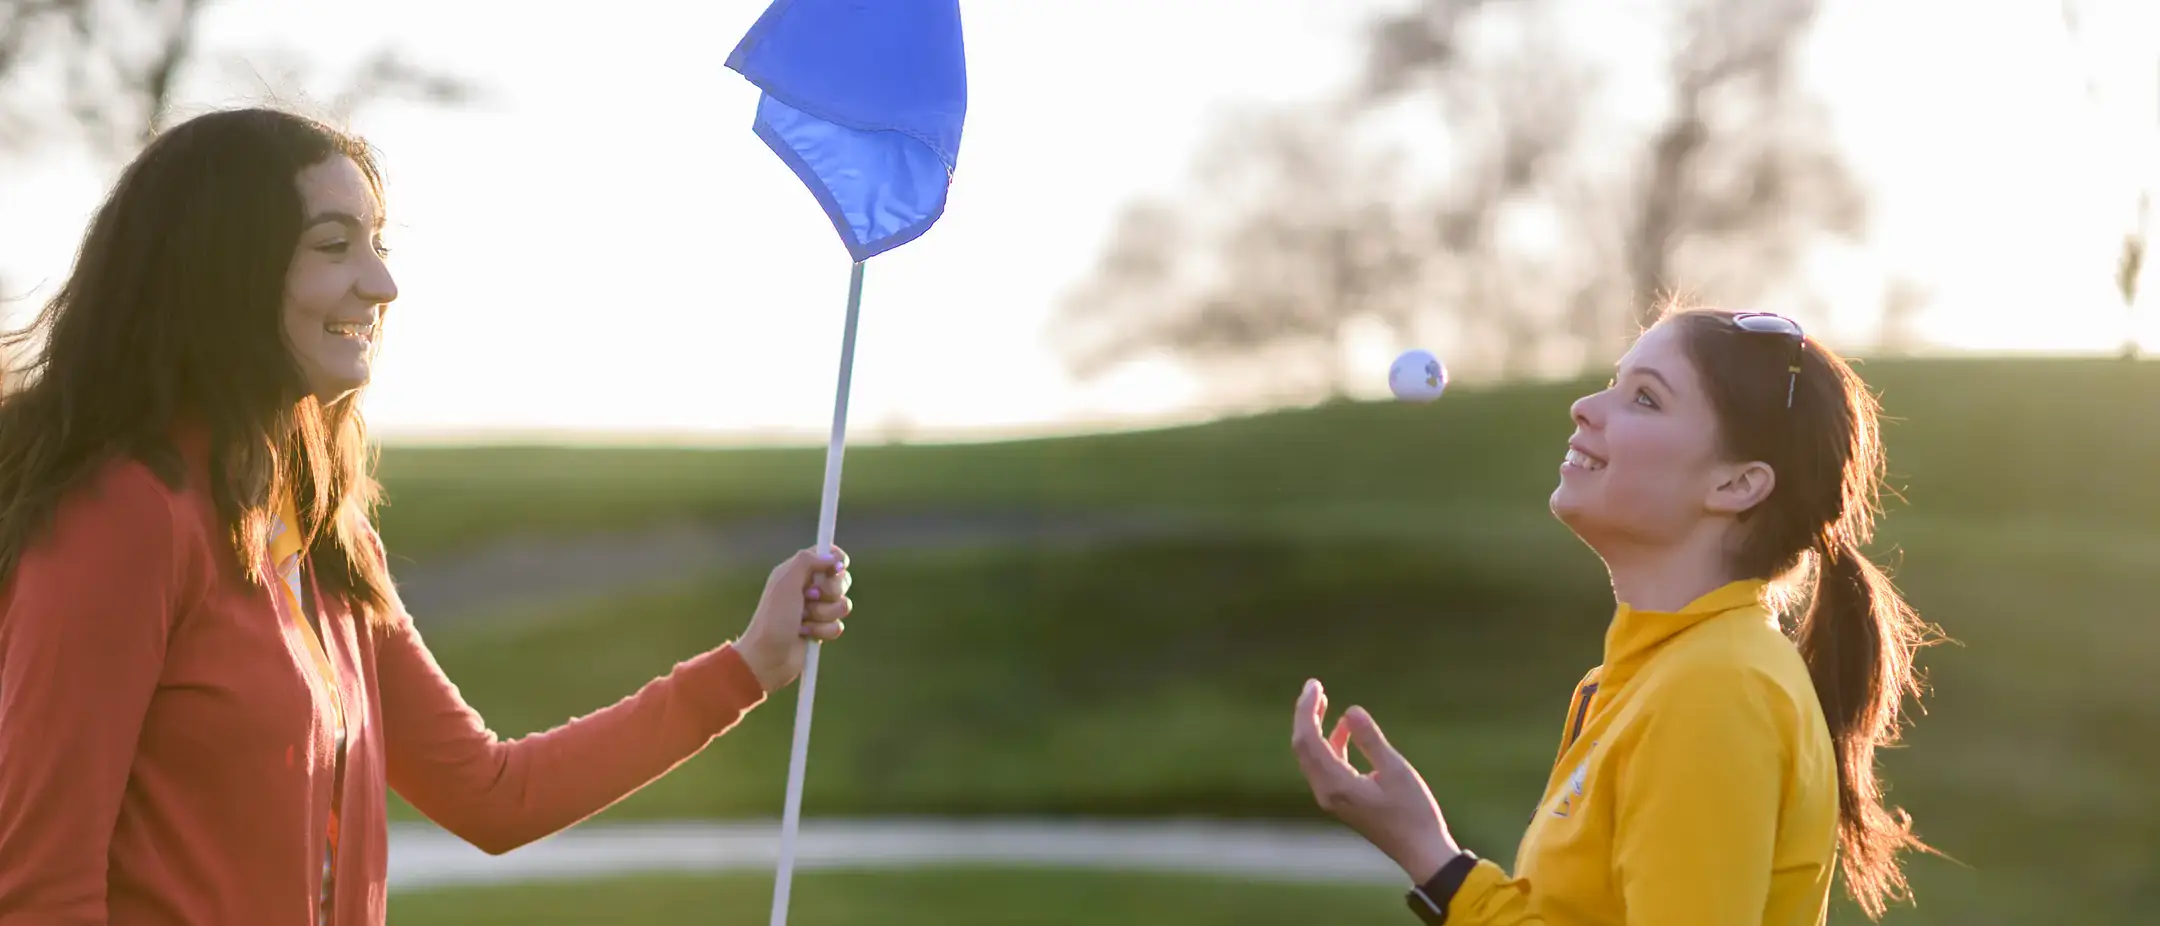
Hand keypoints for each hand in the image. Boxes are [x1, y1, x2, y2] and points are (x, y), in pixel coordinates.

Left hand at [735, 545, 852, 692]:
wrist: (767, 657)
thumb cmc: (773, 618)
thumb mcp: (786, 582)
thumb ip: (807, 561)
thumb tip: (832, 555)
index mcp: (797, 572)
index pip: (827, 555)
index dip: (836, 560)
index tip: (836, 569)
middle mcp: (807, 588)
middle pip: (841, 580)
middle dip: (831, 592)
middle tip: (810, 597)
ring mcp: (815, 610)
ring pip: (842, 605)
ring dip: (824, 615)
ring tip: (803, 621)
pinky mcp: (820, 630)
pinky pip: (838, 626)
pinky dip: (823, 631)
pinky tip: (806, 635)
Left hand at [1291, 678, 1459, 882]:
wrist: (1420, 851)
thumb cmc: (1414, 813)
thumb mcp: (1396, 770)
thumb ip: (1371, 740)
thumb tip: (1350, 710)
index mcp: (1336, 785)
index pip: (1308, 740)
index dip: (1307, 709)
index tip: (1314, 685)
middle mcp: (1326, 792)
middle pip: (1302, 746)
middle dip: (1305, 714)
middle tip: (1314, 686)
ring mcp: (1331, 798)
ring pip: (1311, 756)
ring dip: (1315, 727)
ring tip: (1322, 699)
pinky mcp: (1340, 800)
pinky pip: (1324, 766)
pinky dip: (1329, 744)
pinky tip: (1343, 728)